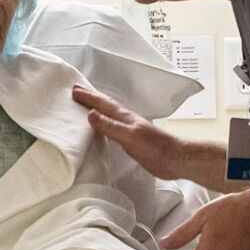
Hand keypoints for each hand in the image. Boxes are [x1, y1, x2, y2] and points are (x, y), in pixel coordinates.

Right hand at [73, 85, 199, 182]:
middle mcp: (126, 120)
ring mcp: (129, 130)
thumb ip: (110, 126)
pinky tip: (101, 128)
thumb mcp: (129, 136)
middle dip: (91, 98)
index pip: (102, 103)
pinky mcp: (131, 141)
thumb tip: (90, 114)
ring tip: (85, 106)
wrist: (175, 159)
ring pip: (108, 115)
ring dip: (96, 109)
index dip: (88, 97)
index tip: (74, 90)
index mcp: (124, 116)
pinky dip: (103, 124)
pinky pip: (112, 128)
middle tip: (76, 91)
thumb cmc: (155, 147)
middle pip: (105, 105)